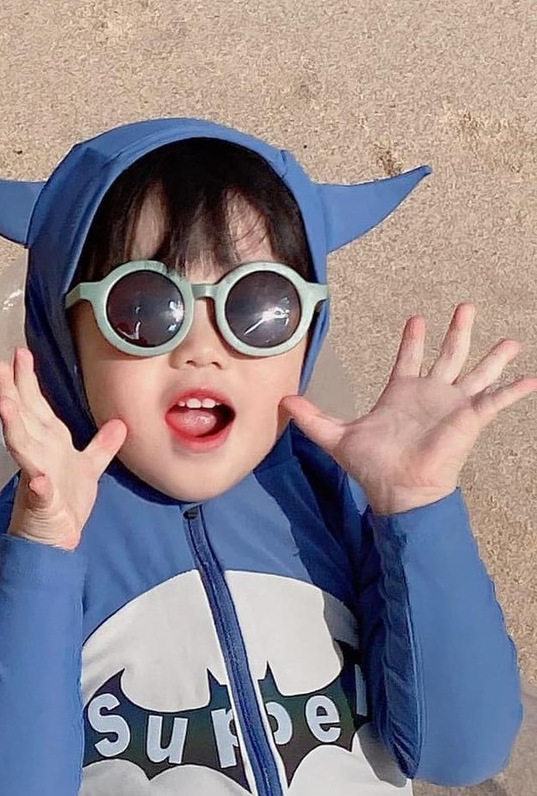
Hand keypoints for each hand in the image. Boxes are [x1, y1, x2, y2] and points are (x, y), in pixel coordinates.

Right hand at [0, 347, 126, 548]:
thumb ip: (101, 446)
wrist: (55, 540)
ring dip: (12, 425)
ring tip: (4, 404)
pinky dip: (38, 486)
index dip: (27, 381)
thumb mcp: (89, 469)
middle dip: (11, 390)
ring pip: (21, 446)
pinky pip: (39, 492)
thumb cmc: (66, 503)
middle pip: (21, 416)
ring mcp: (36, 476)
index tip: (21, 354)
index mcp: (48, 443)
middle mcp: (38, 454)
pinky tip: (37, 480)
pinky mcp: (41, 502)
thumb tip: (120, 423)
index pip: (35, 406)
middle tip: (0, 363)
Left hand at [280, 304, 536, 514]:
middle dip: (457, 331)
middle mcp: (430, 395)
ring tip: (511, 340)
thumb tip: (283, 401)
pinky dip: (513, 390)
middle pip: (448, 355)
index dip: (413, 339)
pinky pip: (496, 400)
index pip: (409, 359)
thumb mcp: (336, 437)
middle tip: (466, 306)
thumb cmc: (372, 466)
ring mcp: (452, 405)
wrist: (398, 488)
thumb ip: (312, 418)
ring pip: (477, 372)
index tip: (416, 319)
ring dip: (493, 356)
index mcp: (401, 394)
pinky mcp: (470, 419)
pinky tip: (530, 378)